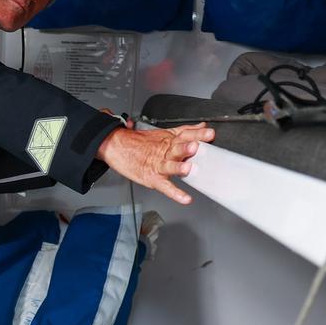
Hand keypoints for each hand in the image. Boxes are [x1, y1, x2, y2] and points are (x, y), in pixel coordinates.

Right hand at [94, 123, 214, 204]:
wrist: (116, 146)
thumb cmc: (139, 142)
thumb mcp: (164, 133)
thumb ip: (186, 131)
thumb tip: (202, 126)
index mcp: (169, 139)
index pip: (186, 134)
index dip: (198, 134)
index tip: (209, 134)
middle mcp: (165, 151)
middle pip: (177, 148)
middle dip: (186, 148)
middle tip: (195, 147)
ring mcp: (158, 164)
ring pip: (170, 165)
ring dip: (178, 166)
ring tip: (186, 168)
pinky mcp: (152, 178)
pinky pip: (165, 186)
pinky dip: (175, 193)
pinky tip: (184, 198)